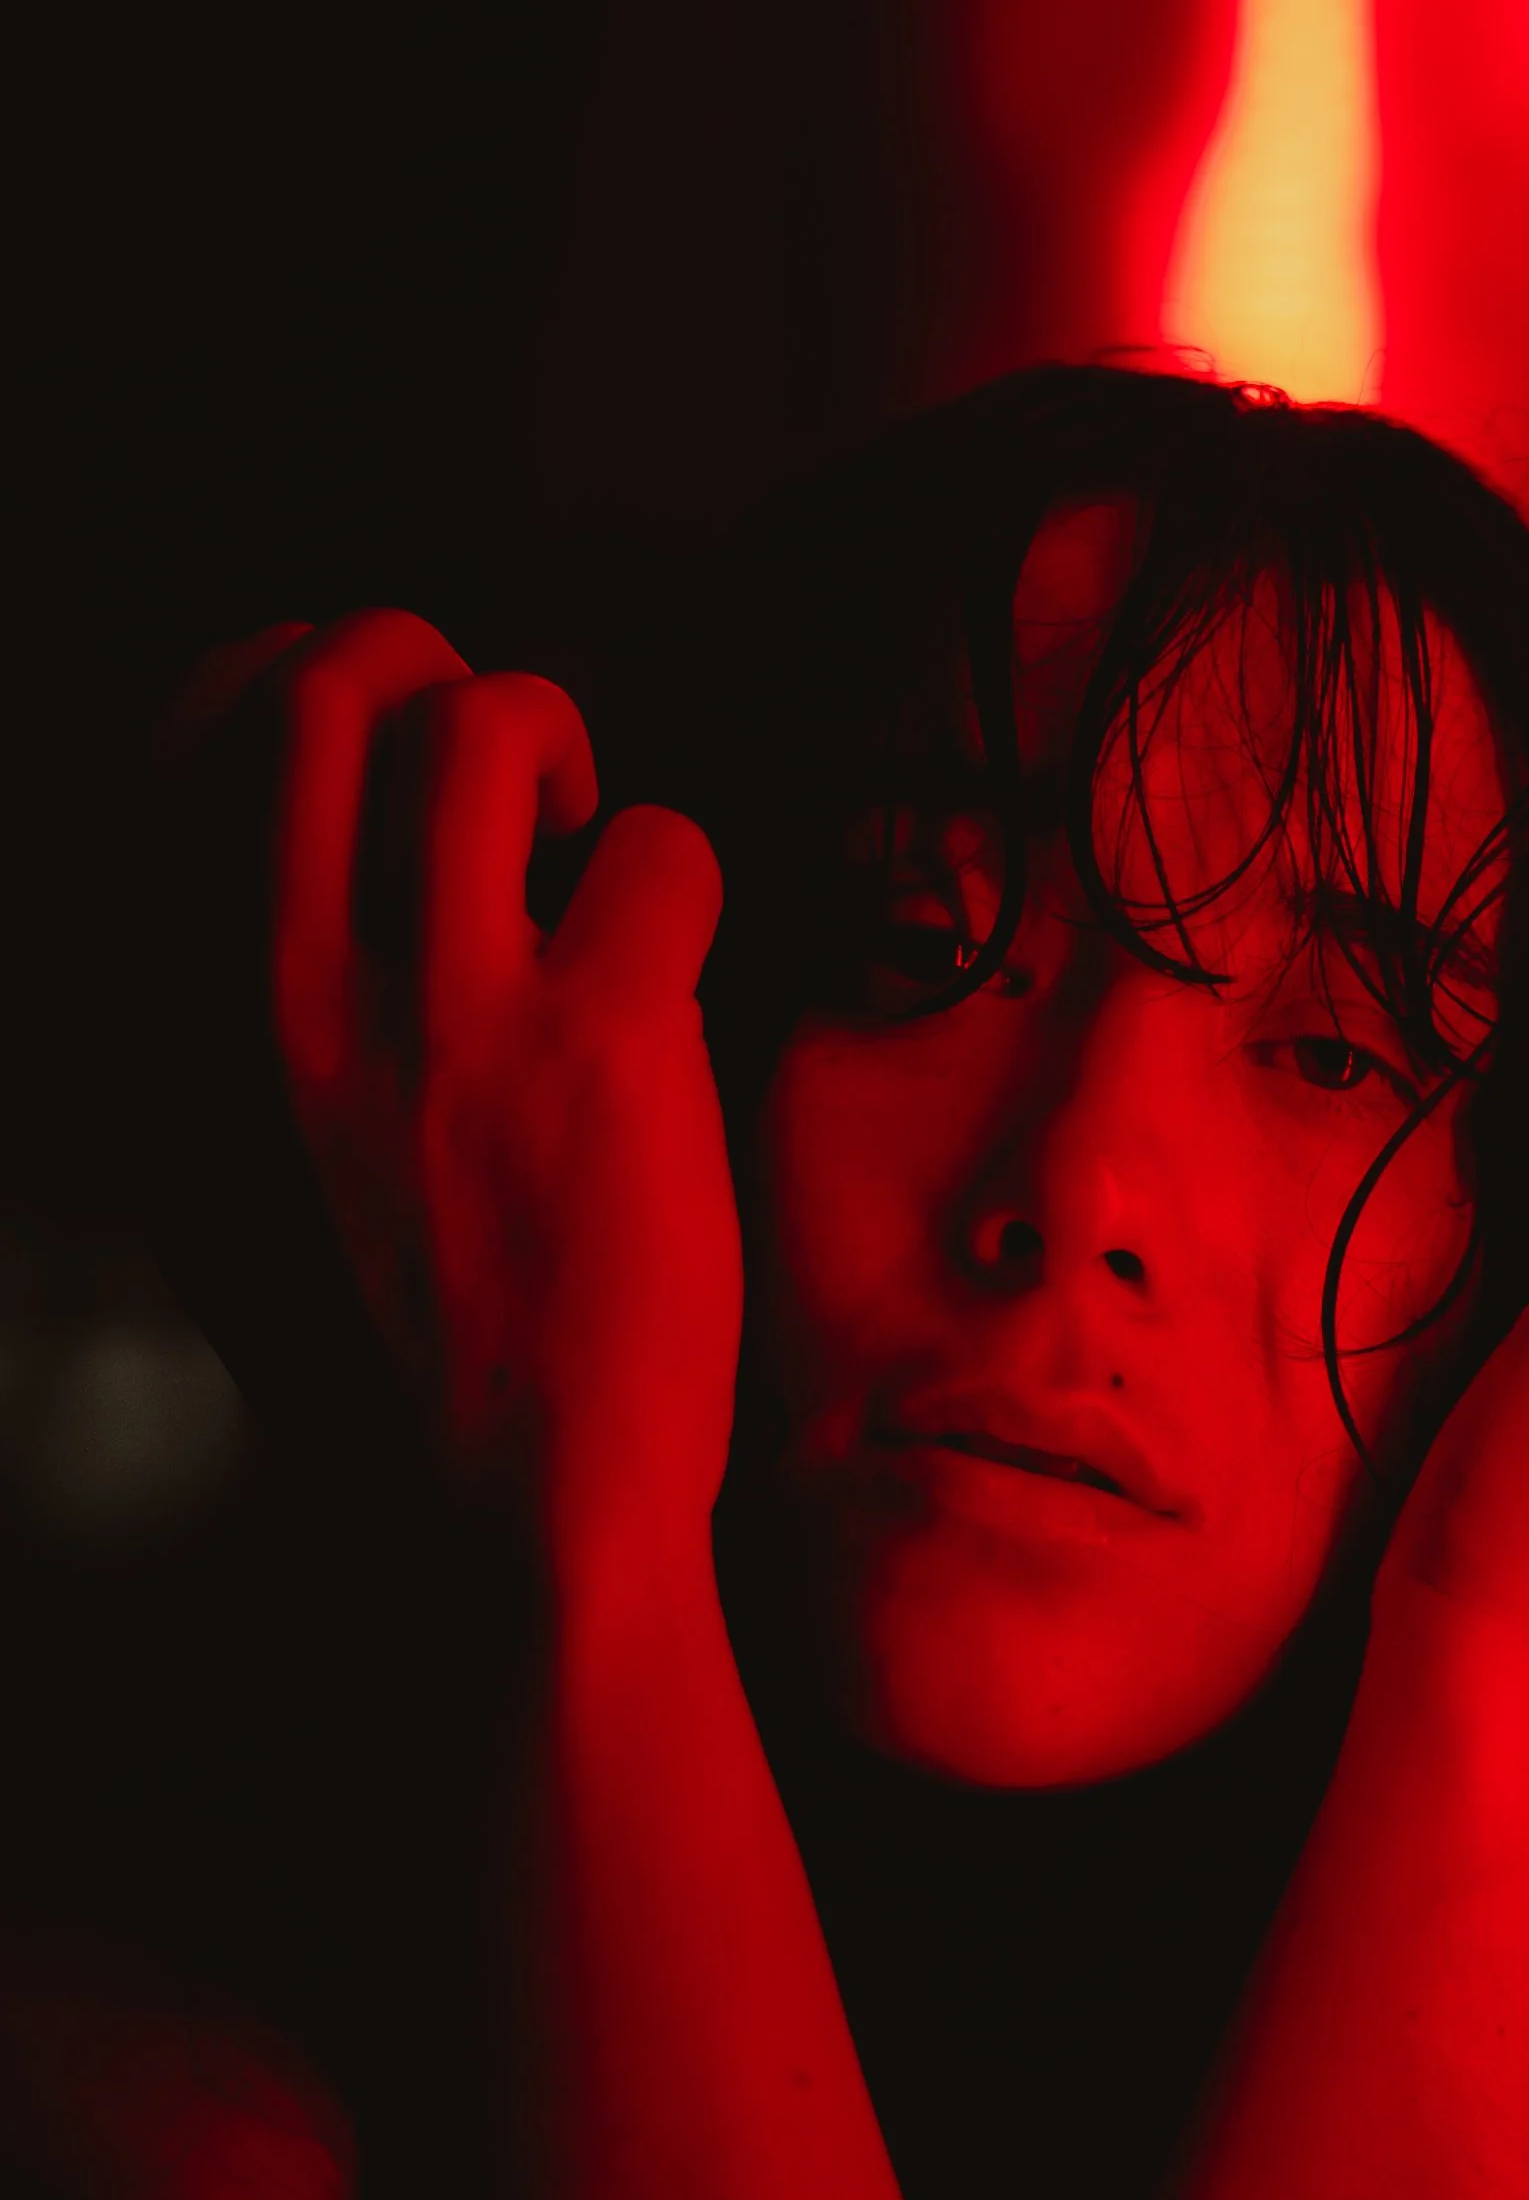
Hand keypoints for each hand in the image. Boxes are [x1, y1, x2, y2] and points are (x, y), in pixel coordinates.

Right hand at [197, 611, 740, 1582]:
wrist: (501, 1530)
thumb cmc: (388, 1375)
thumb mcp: (225, 1192)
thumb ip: (233, 1022)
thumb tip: (311, 873)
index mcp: (179, 1019)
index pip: (196, 732)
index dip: (302, 679)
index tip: (375, 736)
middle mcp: (280, 989)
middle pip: (333, 681)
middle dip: (437, 668)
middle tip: (503, 769)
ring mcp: (439, 1007)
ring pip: (489, 722)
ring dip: (562, 751)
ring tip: (581, 852)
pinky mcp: (601, 1039)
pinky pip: (659, 844)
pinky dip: (678, 880)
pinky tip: (667, 969)